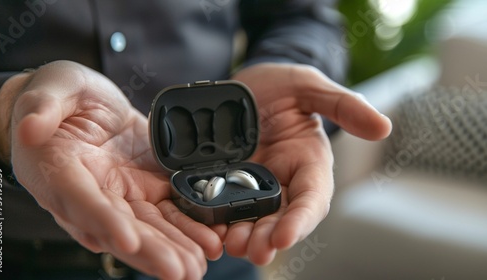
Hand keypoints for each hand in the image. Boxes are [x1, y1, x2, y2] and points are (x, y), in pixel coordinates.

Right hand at [0, 61, 222, 278]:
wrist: (87, 103)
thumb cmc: (62, 94)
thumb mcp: (52, 86)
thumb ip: (41, 106)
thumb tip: (30, 128)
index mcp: (59, 170)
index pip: (80, 200)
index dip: (104, 220)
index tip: (127, 239)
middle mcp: (90, 192)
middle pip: (120, 227)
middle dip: (150, 250)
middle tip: (178, 270)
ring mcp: (121, 193)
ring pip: (147, 226)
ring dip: (172, 248)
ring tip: (197, 266)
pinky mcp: (145, 187)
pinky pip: (167, 210)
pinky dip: (187, 227)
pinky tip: (208, 241)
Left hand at [222, 63, 391, 263]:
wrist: (242, 86)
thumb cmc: (280, 84)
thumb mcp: (308, 86)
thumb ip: (343, 105)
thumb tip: (384, 127)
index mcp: (308, 162)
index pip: (312, 198)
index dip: (300, 220)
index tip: (284, 237)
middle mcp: (283, 180)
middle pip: (281, 218)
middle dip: (268, 238)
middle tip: (252, 251)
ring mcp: (252, 184)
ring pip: (252, 219)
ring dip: (242, 237)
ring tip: (230, 245)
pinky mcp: (225, 183)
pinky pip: (222, 207)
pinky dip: (216, 222)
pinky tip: (207, 230)